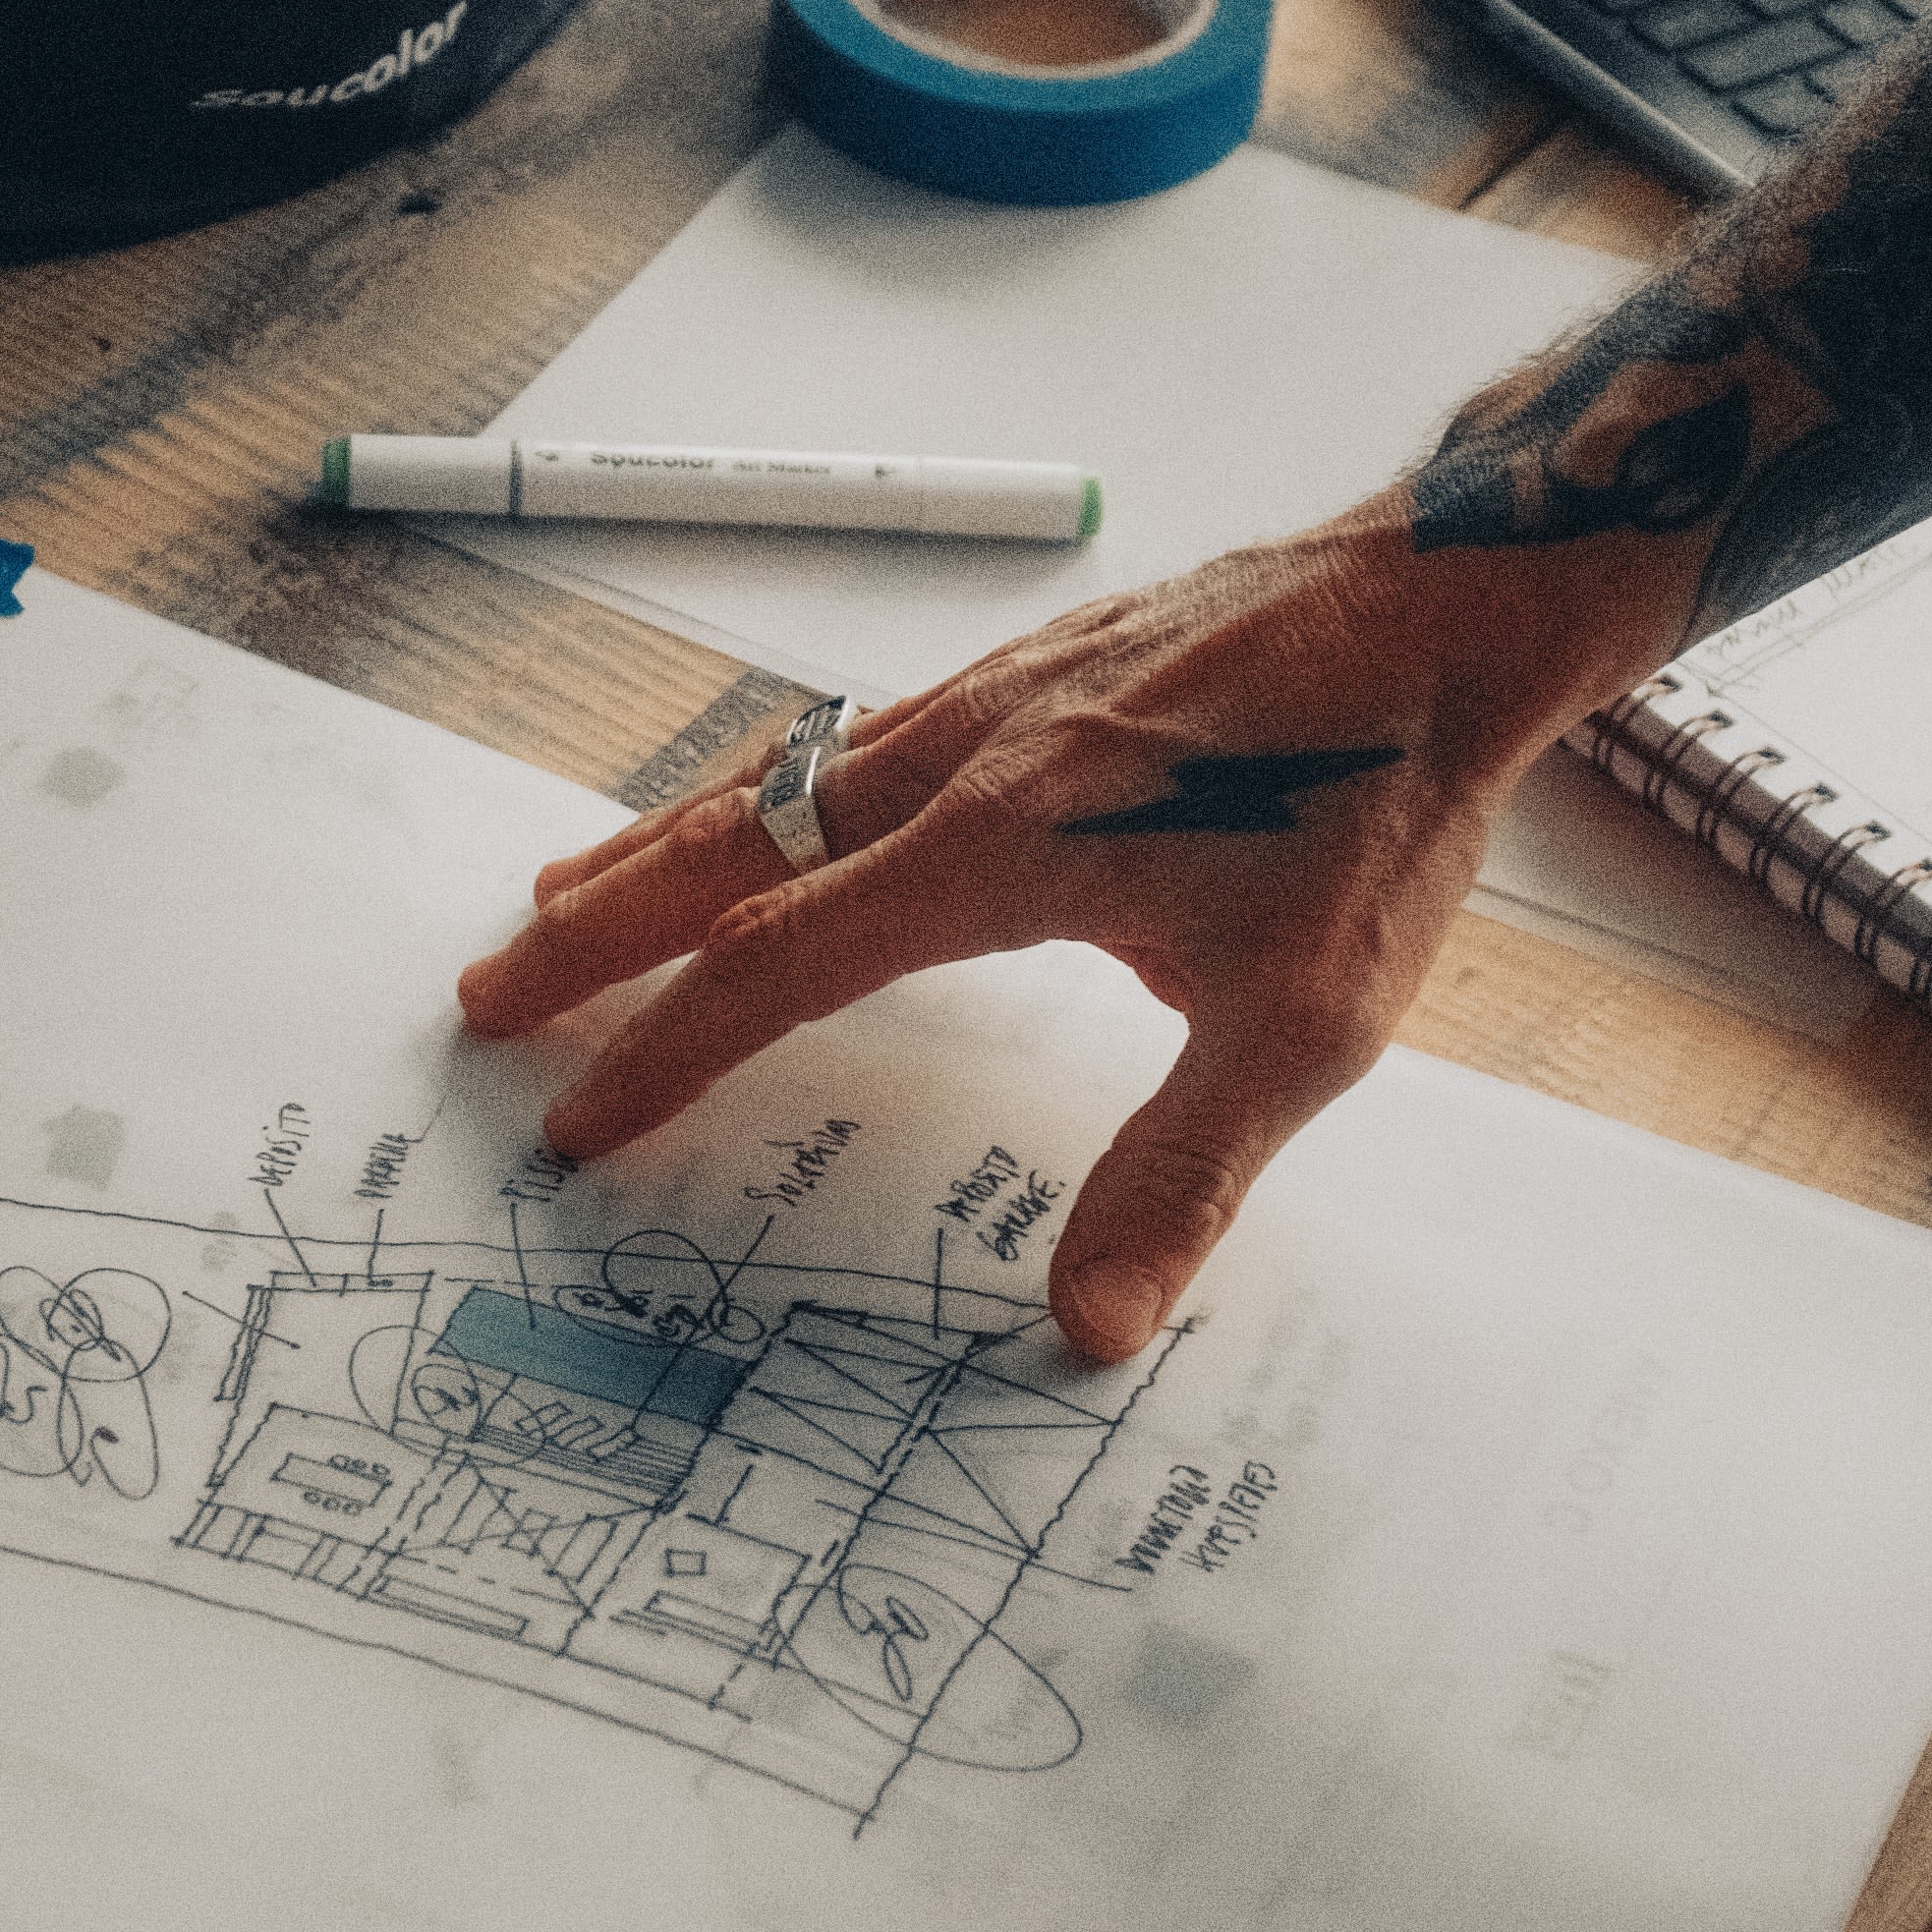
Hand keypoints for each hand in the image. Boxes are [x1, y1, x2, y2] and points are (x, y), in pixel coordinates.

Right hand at [454, 503, 1656, 1365]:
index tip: (581, 1120)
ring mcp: (986, 697)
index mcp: (999, 848)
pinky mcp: (1029, 668)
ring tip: (565, 901)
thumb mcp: (1304, 1023)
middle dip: (594, 933)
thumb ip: (1180, 1172)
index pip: (777, 966)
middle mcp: (960, 756)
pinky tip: (762, 810)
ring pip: (772, 779)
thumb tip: (1088, 1326)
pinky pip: (843, 739)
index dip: (667, 1051)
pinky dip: (756, 788)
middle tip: (484, 993)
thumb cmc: (1378, 804)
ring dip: (656, 847)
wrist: (1446, 606)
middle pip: (723, 849)